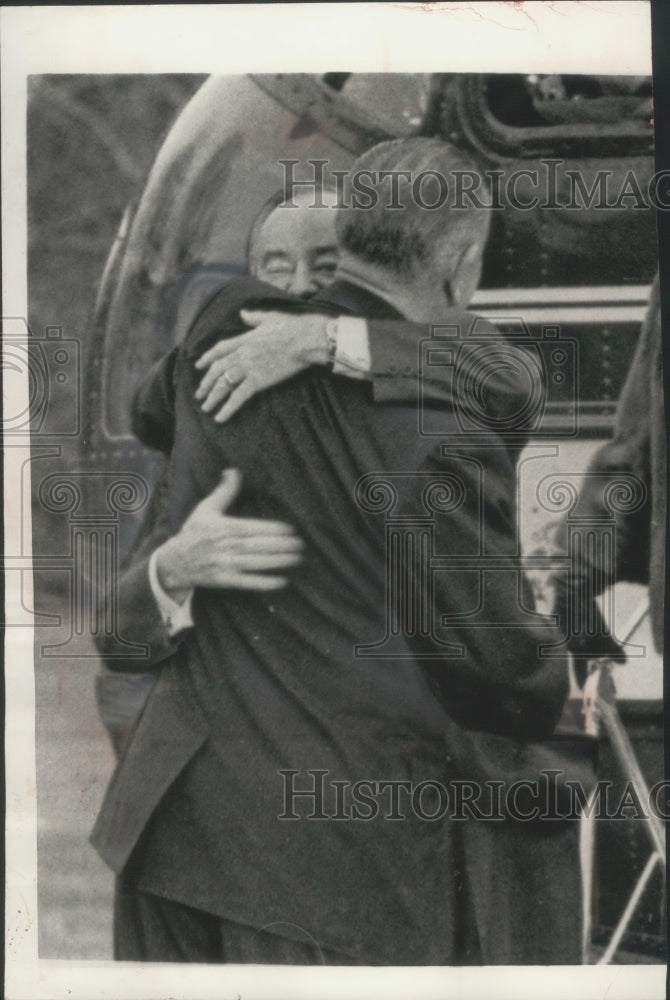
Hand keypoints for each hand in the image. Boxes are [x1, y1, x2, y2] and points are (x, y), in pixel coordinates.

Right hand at [154, 469, 302, 599]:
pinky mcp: (224, 580)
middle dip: (281, 545)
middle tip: (301, 544)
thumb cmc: (194, 532)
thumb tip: (233, 470)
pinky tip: (282, 581)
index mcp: (223, 527)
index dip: (272, 529)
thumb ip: (224, 491)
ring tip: (297, 558)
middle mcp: (225, 546)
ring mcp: (225, 564)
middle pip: (257, 545)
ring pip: (256, 563)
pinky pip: (247, 582)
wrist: (173, 561)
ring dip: (278, 561)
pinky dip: (264, 583)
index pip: (252, 528)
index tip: (290, 529)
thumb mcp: (206, 509)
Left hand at [194, 309, 328, 422]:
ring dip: (212, 398)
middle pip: (217, 370)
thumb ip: (253, 316)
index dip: (207, 358)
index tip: (198, 366)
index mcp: (244, 339)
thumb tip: (243, 312)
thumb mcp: (269, 317)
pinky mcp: (257, 381)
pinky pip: (238, 397)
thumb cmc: (291, 327)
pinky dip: (227, 408)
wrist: (304, 339)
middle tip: (199, 394)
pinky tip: (220, 418)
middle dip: (206, 383)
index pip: (219, 349)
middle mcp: (241, 354)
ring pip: (223, 385)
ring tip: (205, 408)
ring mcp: (248, 368)